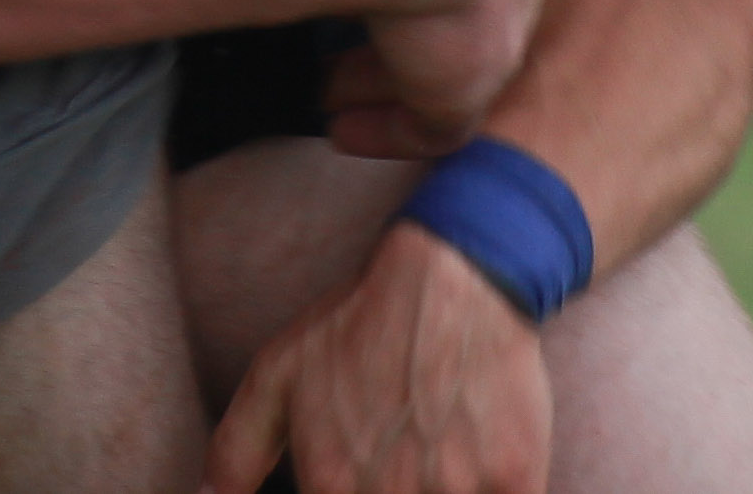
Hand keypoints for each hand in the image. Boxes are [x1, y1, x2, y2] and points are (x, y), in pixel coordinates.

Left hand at [203, 221, 549, 493]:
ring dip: (446, 489)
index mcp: (333, 485)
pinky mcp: (516, 480)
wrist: (452, 279)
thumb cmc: (360, 324)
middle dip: (403, 490)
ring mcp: (458, 490)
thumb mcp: (278, 374)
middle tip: (408, 454)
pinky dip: (493, 489)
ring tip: (439, 450)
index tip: (368, 480)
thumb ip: (236, 450)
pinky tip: (480, 461)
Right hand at [351, 0, 548, 158]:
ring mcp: (497, 35)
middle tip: (355, 38)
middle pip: (465, 9)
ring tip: (333, 93)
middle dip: (412, 24)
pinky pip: (431, 126)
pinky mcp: (465, 89)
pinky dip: (387, 132)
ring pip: (445, 71)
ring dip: (388, 82)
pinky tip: (342, 131)